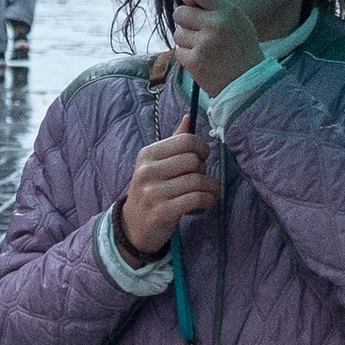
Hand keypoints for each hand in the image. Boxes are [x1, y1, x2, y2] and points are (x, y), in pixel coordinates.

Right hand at [118, 113, 219, 257]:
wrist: (133, 227)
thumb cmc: (151, 191)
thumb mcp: (156, 165)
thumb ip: (173, 142)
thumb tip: (189, 117)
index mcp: (147, 155)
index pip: (186, 141)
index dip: (201, 148)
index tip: (202, 157)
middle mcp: (147, 171)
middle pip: (193, 161)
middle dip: (203, 170)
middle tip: (200, 179)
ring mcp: (152, 192)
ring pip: (197, 180)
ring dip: (211, 187)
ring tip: (208, 192)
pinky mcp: (162, 212)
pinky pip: (196, 198)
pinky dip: (208, 200)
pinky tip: (206, 202)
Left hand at [169, 0, 264, 97]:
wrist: (248, 82)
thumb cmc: (241, 49)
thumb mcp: (238, 20)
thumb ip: (215, 7)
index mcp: (227, 11)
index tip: (193, 5)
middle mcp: (215, 24)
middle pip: (179, 12)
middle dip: (185, 21)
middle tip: (199, 31)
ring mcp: (203, 44)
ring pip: (177, 33)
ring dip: (186, 40)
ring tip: (204, 47)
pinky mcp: (194, 61)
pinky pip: (178, 50)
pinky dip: (186, 55)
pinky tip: (202, 58)